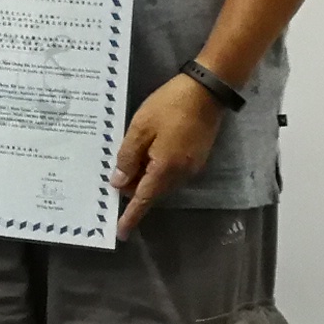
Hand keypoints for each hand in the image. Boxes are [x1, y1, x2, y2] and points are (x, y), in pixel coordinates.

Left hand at [111, 74, 226, 238]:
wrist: (207, 90)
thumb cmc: (169, 106)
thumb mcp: (140, 129)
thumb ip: (128, 158)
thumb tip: (118, 183)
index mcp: (165, 170)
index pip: (144, 200)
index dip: (131, 216)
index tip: (121, 232)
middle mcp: (181, 175)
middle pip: (152, 191)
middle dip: (133, 187)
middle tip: (115, 170)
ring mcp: (192, 166)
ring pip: (162, 181)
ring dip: (145, 175)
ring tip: (130, 157)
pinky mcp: (197, 157)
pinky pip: (171, 171)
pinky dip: (156, 167)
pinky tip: (148, 150)